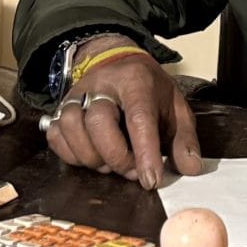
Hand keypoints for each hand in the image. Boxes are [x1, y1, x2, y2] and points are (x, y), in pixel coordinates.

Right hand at [43, 49, 203, 190]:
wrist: (120, 66)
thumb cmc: (150, 92)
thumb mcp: (176, 109)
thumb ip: (184, 139)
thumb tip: (190, 168)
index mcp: (137, 81)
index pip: (138, 117)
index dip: (144, 152)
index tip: (151, 180)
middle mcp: (102, 84)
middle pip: (98, 122)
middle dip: (116, 157)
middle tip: (132, 170)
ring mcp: (78, 95)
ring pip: (71, 127)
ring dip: (91, 157)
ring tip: (110, 164)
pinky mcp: (61, 108)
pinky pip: (56, 135)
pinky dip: (71, 155)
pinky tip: (90, 157)